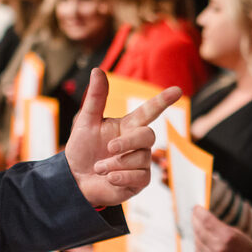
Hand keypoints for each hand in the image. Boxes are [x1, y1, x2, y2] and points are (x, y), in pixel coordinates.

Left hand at [65, 69, 181, 207]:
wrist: (75, 179)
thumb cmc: (81, 149)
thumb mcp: (85, 122)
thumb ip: (95, 98)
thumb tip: (97, 70)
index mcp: (128, 126)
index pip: (150, 111)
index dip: (162, 101)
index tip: (177, 91)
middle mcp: (138, 143)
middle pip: (148, 136)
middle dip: (128, 142)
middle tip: (109, 148)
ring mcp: (141, 163)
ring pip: (141, 158)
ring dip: (116, 163)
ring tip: (99, 167)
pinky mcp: (139, 181)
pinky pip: (141, 177)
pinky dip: (122, 176)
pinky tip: (109, 178)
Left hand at [191, 204, 251, 251]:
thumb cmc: (244, 247)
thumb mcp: (236, 232)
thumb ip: (218, 226)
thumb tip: (203, 218)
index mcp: (228, 236)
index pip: (207, 221)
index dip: (199, 213)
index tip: (196, 208)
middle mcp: (219, 247)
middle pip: (200, 230)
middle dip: (195, 221)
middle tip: (194, 215)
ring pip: (197, 241)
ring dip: (195, 232)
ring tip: (197, 226)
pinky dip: (197, 243)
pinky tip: (199, 238)